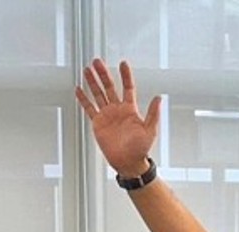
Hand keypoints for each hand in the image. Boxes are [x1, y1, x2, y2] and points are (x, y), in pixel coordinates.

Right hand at [75, 58, 161, 177]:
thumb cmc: (140, 149)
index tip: (122, 63)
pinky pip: (89, 108)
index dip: (125, 75)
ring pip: (98, 94)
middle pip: (109, 87)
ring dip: (92, 82)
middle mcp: (118, 109)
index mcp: (130, 109)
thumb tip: (159, 98)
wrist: (128, 162)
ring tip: (87, 69)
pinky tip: (79, 89)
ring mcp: (107, 115)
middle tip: (97, 61)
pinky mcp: (98, 123)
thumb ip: (153, 114)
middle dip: (103, 74)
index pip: (127, 87)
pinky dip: (83, 99)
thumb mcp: (150, 130)